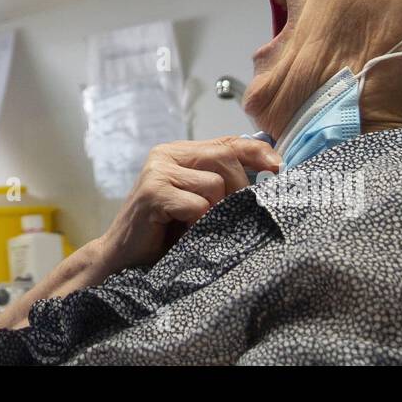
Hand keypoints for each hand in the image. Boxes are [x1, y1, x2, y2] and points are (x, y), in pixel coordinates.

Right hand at [97, 137, 280, 272]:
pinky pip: (197, 205)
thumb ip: (220, 183)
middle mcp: (166, 155)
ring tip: (197, 227)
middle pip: (224, 158)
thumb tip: (269, 172)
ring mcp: (157, 171)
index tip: (279, 167)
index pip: (227, 142)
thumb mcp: (198, 202)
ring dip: (214, 213)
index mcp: (179, 152)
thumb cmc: (165, 233)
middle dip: (238, 190)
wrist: (123, 259)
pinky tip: (185, 232)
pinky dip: (198, 223)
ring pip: (214, 184)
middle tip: (230, 217)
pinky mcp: (152, 192)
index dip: (257, 151)